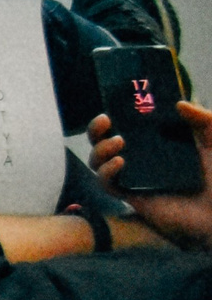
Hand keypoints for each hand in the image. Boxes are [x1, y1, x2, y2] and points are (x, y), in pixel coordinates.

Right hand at [88, 100, 211, 250]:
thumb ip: (202, 118)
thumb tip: (178, 103)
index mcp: (158, 141)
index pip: (128, 125)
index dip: (116, 114)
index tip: (115, 106)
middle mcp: (141, 158)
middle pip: (104, 141)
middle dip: (96, 130)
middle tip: (105, 121)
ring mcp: (134, 177)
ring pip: (99, 162)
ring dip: (100, 149)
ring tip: (119, 142)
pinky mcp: (131, 196)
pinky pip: (107, 183)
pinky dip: (106, 172)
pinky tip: (119, 162)